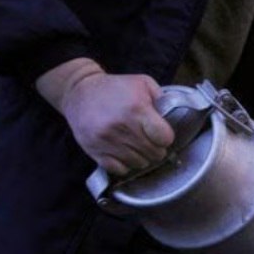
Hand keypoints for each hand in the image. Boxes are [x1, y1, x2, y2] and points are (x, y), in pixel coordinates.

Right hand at [37, 59, 173, 175]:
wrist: (79, 92)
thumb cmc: (114, 88)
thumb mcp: (142, 83)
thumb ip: (162, 99)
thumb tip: (174, 117)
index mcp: (136, 109)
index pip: (164, 138)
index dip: (166, 137)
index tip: (161, 133)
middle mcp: (121, 127)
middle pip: (154, 153)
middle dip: (156, 148)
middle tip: (150, 140)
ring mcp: (107, 141)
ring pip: (139, 164)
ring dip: (142, 157)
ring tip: (136, 145)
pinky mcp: (95, 151)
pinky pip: (120, 169)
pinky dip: (125, 164)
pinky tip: (124, 152)